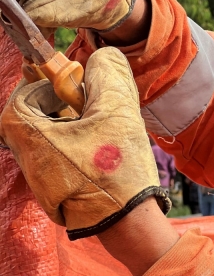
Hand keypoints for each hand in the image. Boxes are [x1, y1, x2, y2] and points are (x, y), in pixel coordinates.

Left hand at [0, 47, 169, 239]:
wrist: (127, 219)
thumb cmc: (116, 167)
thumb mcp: (116, 111)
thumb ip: (108, 75)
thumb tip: (102, 56)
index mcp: (28, 134)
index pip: (27, 92)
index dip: (54, 83)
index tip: (79, 85)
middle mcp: (25, 155)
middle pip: (36, 113)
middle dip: (66, 103)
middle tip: (93, 105)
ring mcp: (38, 174)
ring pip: (49, 133)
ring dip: (74, 123)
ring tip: (103, 127)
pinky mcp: (54, 186)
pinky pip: (58, 152)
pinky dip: (77, 141)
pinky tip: (103, 147)